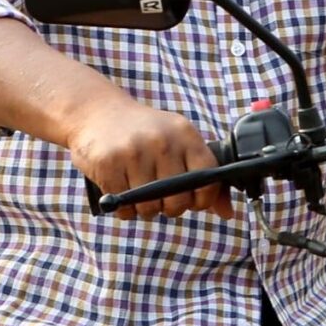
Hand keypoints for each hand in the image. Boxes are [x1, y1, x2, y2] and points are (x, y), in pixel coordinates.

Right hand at [64, 95, 232, 221]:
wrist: (96, 111)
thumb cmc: (144, 133)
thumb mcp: (177, 143)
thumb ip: (204, 177)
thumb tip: (228, 213)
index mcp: (184, 134)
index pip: (208, 179)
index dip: (202, 199)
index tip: (191, 199)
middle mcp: (162, 141)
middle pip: (178, 201)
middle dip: (170, 207)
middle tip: (159, 195)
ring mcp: (133, 152)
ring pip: (149, 207)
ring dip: (144, 208)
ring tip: (138, 190)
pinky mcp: (108, 164)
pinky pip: (125, 207)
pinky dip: (125, 209)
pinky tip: (121, 190)